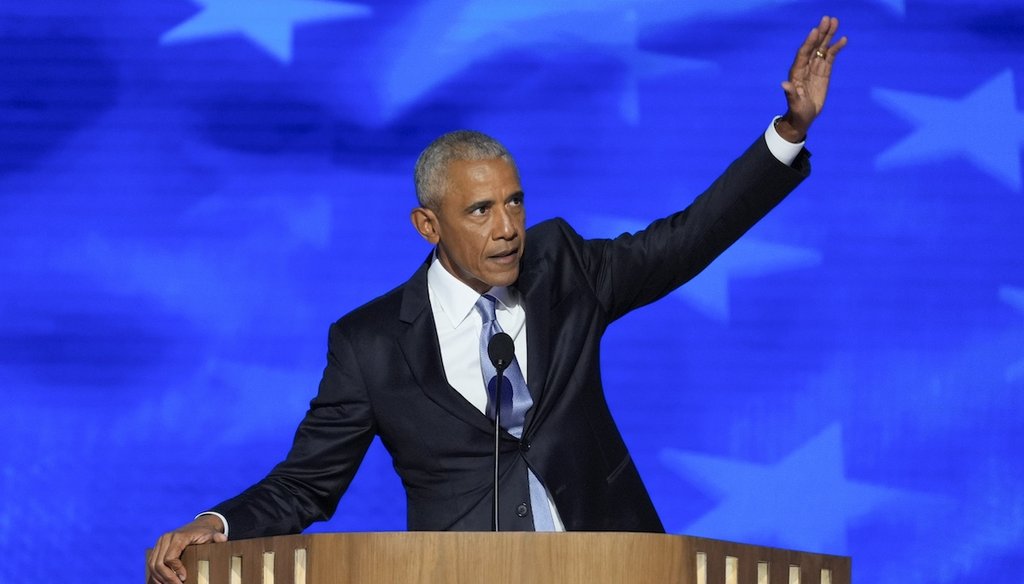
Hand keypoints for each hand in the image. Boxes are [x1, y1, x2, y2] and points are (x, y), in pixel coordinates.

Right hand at [147, 515, 226, 583]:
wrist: (198, 526)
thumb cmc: (205, 533)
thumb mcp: (212, 534)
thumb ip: (217, 537)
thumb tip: (223, 539)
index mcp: (177, 536)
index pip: (170, 557)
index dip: (175, 570)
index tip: (184, 579)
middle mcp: (165, 539)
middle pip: (158, 563)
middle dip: (167, 578)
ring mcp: (159, 544)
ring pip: (152, 565)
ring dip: (159, 579)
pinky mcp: (157, 549)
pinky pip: (151, 564)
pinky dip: (155, 575)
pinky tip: (163, 583)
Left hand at [776, 16, 847, 142]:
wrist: (804, 116)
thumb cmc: (797, 111)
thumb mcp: (794, 104)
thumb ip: (791, 93)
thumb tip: (784, 84)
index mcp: (797, 73)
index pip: (803, 54)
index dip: (809, 43)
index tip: (815, 30)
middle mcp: (805, 67)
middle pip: (814, 46)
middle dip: (821, 33)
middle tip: (828, 19)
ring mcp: (815, 68)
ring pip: (822, 48)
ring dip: (829, 36)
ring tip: (836, 22)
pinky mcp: (824, 72)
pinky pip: (830, 57)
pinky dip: (836, 48)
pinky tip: (843, 39)